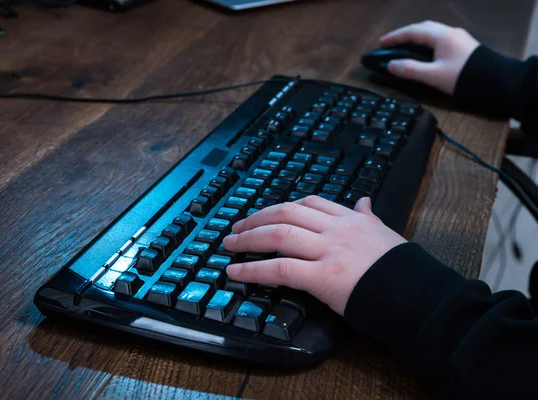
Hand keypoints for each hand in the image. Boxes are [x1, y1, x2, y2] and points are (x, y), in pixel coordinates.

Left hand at [223, 196, 406, 315]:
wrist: (420, 295)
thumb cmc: (404, 269)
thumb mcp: (387, 233)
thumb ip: (369, 216)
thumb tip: (364, 200)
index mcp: (352, 219)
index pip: (310, 203)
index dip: (282, 206)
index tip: (266, 212)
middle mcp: (337, 229)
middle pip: (286, 213)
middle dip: (256, 218)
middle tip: (236, 226)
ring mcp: (329, 251)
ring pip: (278, 235)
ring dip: (248, 238)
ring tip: (229, 244)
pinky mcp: (324, 277)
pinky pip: (280, 269)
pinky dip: (253, 269)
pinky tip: (236, 272)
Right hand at [380, 20, 479, 94]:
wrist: (496, 83)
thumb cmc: (463, 77)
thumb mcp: (433, 76)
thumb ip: (410, 70)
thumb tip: (391, 65)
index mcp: (441, 36)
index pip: (413, 31)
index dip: (395, 37)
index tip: (381, 43)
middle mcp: (450, 33)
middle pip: (423, 28)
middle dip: (406, 35)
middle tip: (392, 44)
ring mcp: (459, 39)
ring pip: (433, 33)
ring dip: (417, 38)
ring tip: (406, 48)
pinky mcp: (464, 47)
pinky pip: (440, 39)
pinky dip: (427, 43)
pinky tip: (425, 53)